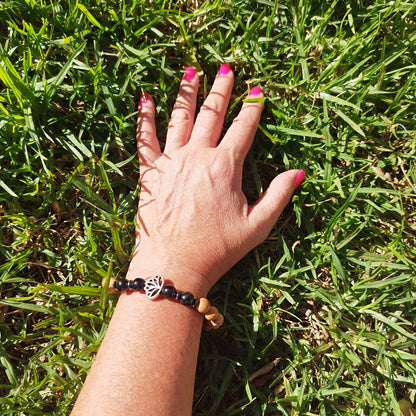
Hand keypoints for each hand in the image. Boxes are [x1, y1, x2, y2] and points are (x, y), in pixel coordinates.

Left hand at [127, 64, 303, 294]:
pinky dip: (145, 117)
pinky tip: (146, 99)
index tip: (258, 92)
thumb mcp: (257, 225)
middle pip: (213, 114)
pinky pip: (145, 138)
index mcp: (225, 166)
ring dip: (187, 93)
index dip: (253, 108)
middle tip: (226, 70)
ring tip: (191, 72)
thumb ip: (280, 195)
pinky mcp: (150, 172)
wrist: (174, 265)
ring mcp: (171, 161)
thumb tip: (300, 172)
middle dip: (222, 90)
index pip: (243, 128)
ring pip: (180, 118)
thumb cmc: (217, 249)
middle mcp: (198, 156)